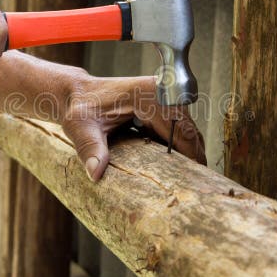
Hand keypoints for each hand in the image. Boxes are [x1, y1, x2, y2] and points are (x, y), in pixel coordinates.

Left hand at [61, 75, 205, 180]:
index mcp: (149, 94)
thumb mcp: (81, 127)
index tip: (195, 178)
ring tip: (192, 179)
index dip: (191, 154)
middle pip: (188, 129)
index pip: (179, 129)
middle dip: (194, 156)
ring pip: (186, 129)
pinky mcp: (160, 104)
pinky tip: (179, 166)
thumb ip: (90, 148)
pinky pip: (177, 127)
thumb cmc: (79, 107)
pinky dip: (179, 146)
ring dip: (188, 152)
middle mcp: (161, 92)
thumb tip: (95, 172)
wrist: (77, 94)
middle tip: (199, 185)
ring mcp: (163, 96)